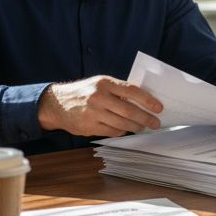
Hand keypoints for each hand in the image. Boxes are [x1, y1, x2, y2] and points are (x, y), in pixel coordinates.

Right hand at [38, 76, 162, 136]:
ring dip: (136, 127)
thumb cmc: (83, 92)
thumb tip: (143, 101)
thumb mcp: (100, 84)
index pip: (132, 91)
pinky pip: (112, 131)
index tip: (159, 108)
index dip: (148, 100)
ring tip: (142, 127)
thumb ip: (119, 90)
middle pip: (129, 111)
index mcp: (104, 83)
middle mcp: (99, 97)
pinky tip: (125, 129)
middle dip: (146, 118)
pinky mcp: (89, 127)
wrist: (56, 104)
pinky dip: (121, 131)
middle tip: (155, 123)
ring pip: (122, 124)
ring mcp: (93, 113)